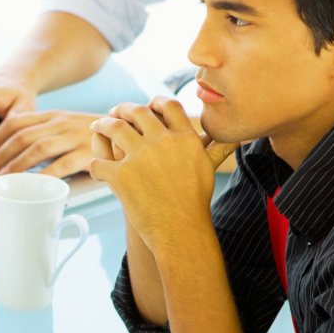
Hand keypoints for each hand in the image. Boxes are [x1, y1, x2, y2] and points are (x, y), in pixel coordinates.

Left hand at [0, 109, 100, 175]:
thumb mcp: (65, 125)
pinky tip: (35, 184)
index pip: (16, 121)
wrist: (128, 132)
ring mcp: (74, 137)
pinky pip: (63, 164)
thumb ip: (43, 132)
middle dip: (3, 153)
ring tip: (7, 176)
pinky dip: (46, 175)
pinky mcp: (87, 153)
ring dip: (19, 163)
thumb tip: (14, 150)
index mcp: (52, 116)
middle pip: (23, 135)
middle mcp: (60, 123)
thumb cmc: (89, 135)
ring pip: (39, 148)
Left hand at [89, 97, 237, 254]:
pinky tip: (96, 168)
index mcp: (184, 137)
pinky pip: (99, 161)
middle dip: (122, 109)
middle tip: (114, 112)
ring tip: (96, 127)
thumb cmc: (195, 202)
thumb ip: (218, 148)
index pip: (168, 106)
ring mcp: (139, 157)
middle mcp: (162, 142)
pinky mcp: (120, 175)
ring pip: (113, 128)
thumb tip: (238, 136)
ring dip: (101, 126)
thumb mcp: (209, 169)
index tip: (146, 105)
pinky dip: (95, 164)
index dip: (154, 102)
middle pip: (136, 112)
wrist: (181, 230)